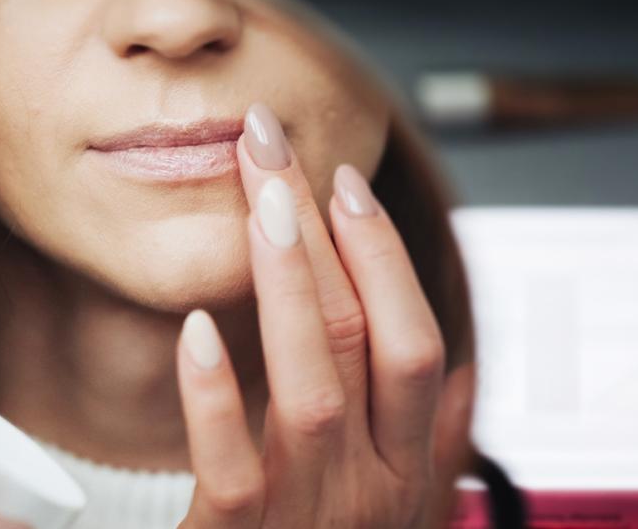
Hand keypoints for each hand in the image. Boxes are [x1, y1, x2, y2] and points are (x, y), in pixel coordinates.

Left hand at [176, 103, 470, 527]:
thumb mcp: (396, 505)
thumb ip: (421, 441)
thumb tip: (444, 368)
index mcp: (408, 468)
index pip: (413, 339)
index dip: (382, 255)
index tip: (341, 182)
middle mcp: (374, 487)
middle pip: (365, 336)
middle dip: (324, 233)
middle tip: (275, 146)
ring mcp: (312, 516)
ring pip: (313, 383)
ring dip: (287, 284)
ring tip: (257, 203)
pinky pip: (233, 464)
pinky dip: (215, 393)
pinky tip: (193, 330)